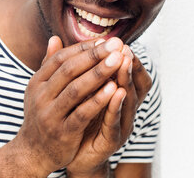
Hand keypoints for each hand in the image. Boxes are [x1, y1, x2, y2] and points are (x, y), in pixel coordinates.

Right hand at [11, 36, 126, 175]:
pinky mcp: (62, 132)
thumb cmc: (43, 115)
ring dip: (99, 73)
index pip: (61, 58)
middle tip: (116, 44)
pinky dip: (98, 100)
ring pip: (76, 90)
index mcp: (37, 82)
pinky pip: (82, 113)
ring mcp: (50, 114)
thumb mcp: (41, 89)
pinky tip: (114, 89)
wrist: (34, 152)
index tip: (104, 40)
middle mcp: (40, 96)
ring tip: (118, 61)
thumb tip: (55, 37)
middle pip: (69, 70)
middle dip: (95, 55)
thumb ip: (50, 65)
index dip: (83, 48)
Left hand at [66, 42, 152, 177]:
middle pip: (133, 84)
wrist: (74, 153)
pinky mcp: (112, 139)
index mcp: (118, 95)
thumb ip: (77, 70)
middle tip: (124, 48)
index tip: (119, 42)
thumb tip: (59, 40)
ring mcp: (121, 124)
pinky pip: (115, 121)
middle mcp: (123, 109)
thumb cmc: (78, 117)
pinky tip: (116, 92)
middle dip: (129, 65)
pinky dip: (116, 105)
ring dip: (126, 80)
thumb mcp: (80, 91)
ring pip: (128, 100)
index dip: (127, 58)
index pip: (130, 74)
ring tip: (124, 64)